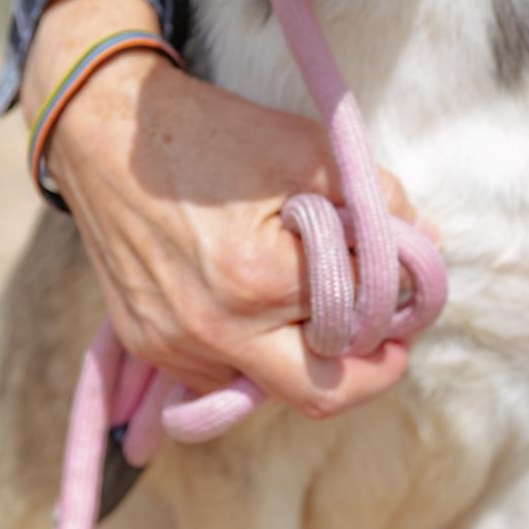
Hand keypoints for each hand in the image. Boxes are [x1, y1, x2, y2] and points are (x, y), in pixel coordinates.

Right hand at [22, 0, 415, 417]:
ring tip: (305, 296)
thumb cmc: (212, 134)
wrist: (105, 132)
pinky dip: (254, 350)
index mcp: (257, 279)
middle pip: (321, 396)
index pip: (358, 325)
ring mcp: (174, 346)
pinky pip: (223, 375)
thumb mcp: (306, 150)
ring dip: (301, 355)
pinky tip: (255, 300)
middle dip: (365, 370)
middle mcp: (213, 329)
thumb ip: (375, 200)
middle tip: (384, 338)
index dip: (393, 307)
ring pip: (270, 387)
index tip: (403, 290)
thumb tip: (423, 244)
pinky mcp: (150, 346)